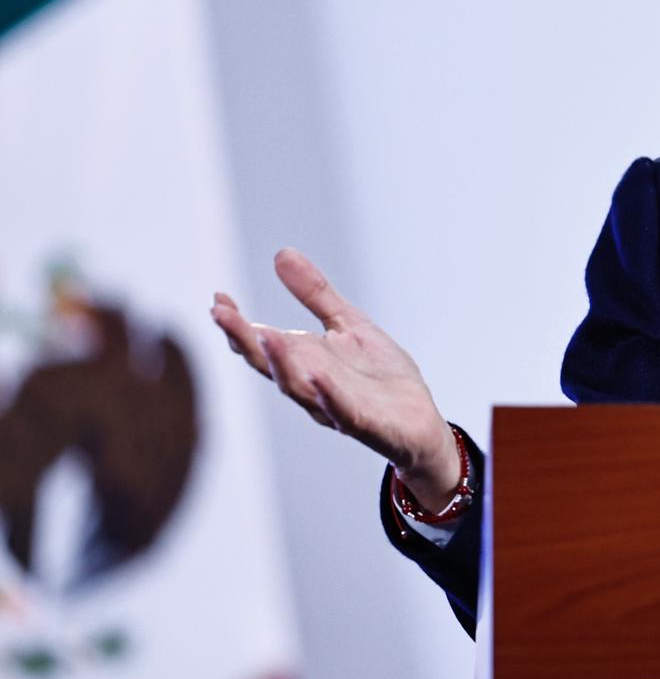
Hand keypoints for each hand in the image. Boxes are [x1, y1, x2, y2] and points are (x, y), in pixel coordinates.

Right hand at [210, 248, 461, 505]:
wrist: (421, 422)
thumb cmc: (380, 376)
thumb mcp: (350, 324)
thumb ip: (316, 294)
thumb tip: (281, 254)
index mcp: (305, 362)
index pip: (262, 343)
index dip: (238, 325)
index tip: (218, 299)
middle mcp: (311, 386)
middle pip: (270, 365)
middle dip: (244, 341)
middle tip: (221, 315)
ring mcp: (335, 407)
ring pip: (299, 388)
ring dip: (280, 363)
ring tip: (264, 335)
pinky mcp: (366, 424)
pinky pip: (343, 411)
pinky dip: (328, 395)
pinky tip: (317, 376)